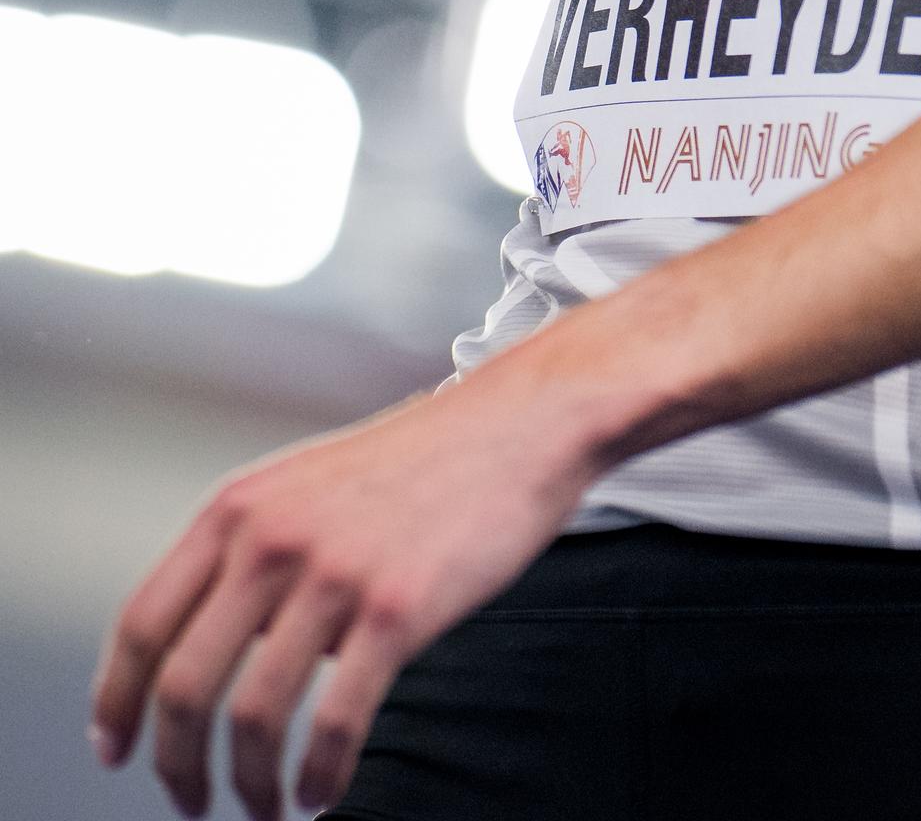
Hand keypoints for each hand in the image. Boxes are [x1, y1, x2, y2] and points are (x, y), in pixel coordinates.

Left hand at [90, 362, 597, 819]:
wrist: (517, 425)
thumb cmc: (422, 461)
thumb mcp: (308, 485)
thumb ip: (253, 552)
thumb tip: (218, 650)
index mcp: (240, 507)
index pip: (142, 622)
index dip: (117, 701)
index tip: (116, 748)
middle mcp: (272, 537)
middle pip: (185, 684)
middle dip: (177, 765)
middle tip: (191, 802)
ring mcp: (334, 573)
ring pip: (254, 717)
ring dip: (250, 785)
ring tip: (265, 807)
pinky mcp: (395, 609)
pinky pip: (335, 723)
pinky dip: (319, 777)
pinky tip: (322, 790)